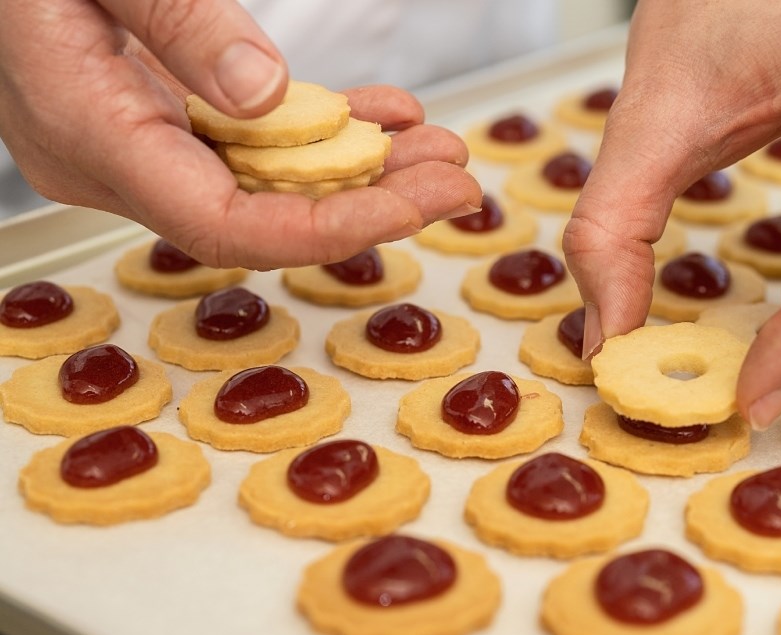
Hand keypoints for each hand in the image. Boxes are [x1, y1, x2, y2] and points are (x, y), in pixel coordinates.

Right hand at [0, 0, 480, 269]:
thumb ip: (176, 21)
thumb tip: (267, 95)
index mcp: (85, 133)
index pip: (224, 225)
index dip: (328, 228)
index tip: (412, 207)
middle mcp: (110, 164)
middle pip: (261, 213)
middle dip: (370, 200)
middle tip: (456, 177)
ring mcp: (135, 149)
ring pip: (266, 183)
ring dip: (359, 167)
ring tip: (436, 145)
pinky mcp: (156, 126)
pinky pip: (251, 148)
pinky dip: (320, 133)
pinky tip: (381, 115)